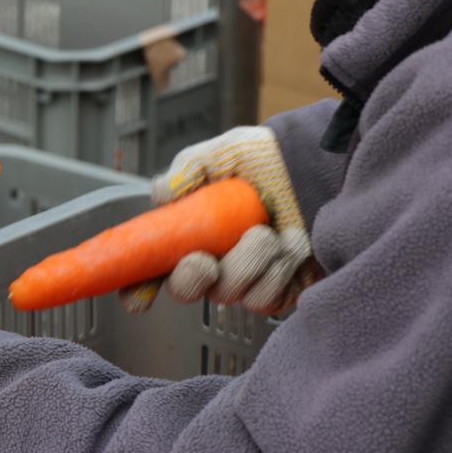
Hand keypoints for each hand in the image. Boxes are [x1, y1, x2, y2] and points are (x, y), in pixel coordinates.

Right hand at [118, 126, 316, 315]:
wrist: (315, 170)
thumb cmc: (267, 160)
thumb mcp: (222, 153)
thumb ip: (188, 168)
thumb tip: (162, 195)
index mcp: (189, 232)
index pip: (151, 266)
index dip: (137, 286)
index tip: (136, 297)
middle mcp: (213, 262)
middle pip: (184, 290)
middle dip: (190, 278)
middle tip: (204, 259)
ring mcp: (245, 279)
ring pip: (228, 294)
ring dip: (247, 262)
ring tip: (268, 231)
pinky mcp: (279, 291)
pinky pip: (266, 299)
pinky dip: (278, 271)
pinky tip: (291, 245)